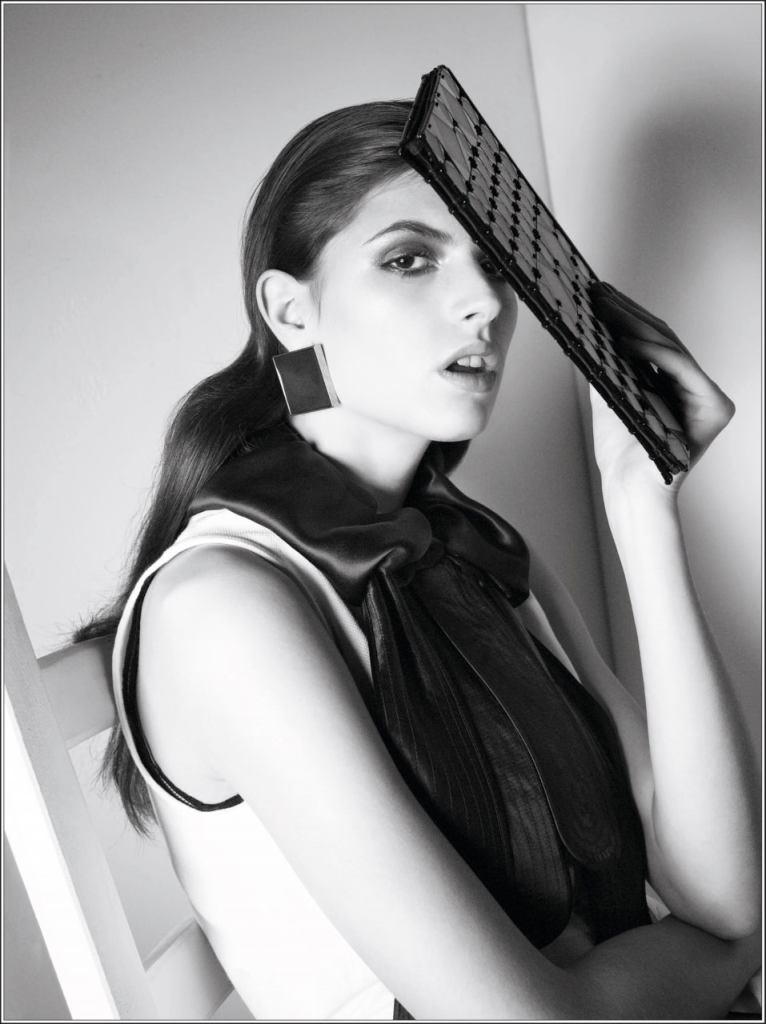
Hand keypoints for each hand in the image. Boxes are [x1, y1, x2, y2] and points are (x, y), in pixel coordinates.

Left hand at [588, 281, 734, 496]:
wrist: (629, 488)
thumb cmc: (621, 453)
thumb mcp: (608, 397)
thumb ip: (608, 365)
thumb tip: (591, 327)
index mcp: (674, 386)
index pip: (653, 342)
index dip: (627, 316)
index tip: (600, 295)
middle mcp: (694, 389)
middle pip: (663, 340)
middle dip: (629, 313)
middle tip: (600, 293)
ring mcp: (707, 397)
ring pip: (671, 348)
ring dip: (636, 324)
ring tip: (605, 308)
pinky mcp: (715, 407)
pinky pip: (680, 369)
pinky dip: (651, 353)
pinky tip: (623, 340)